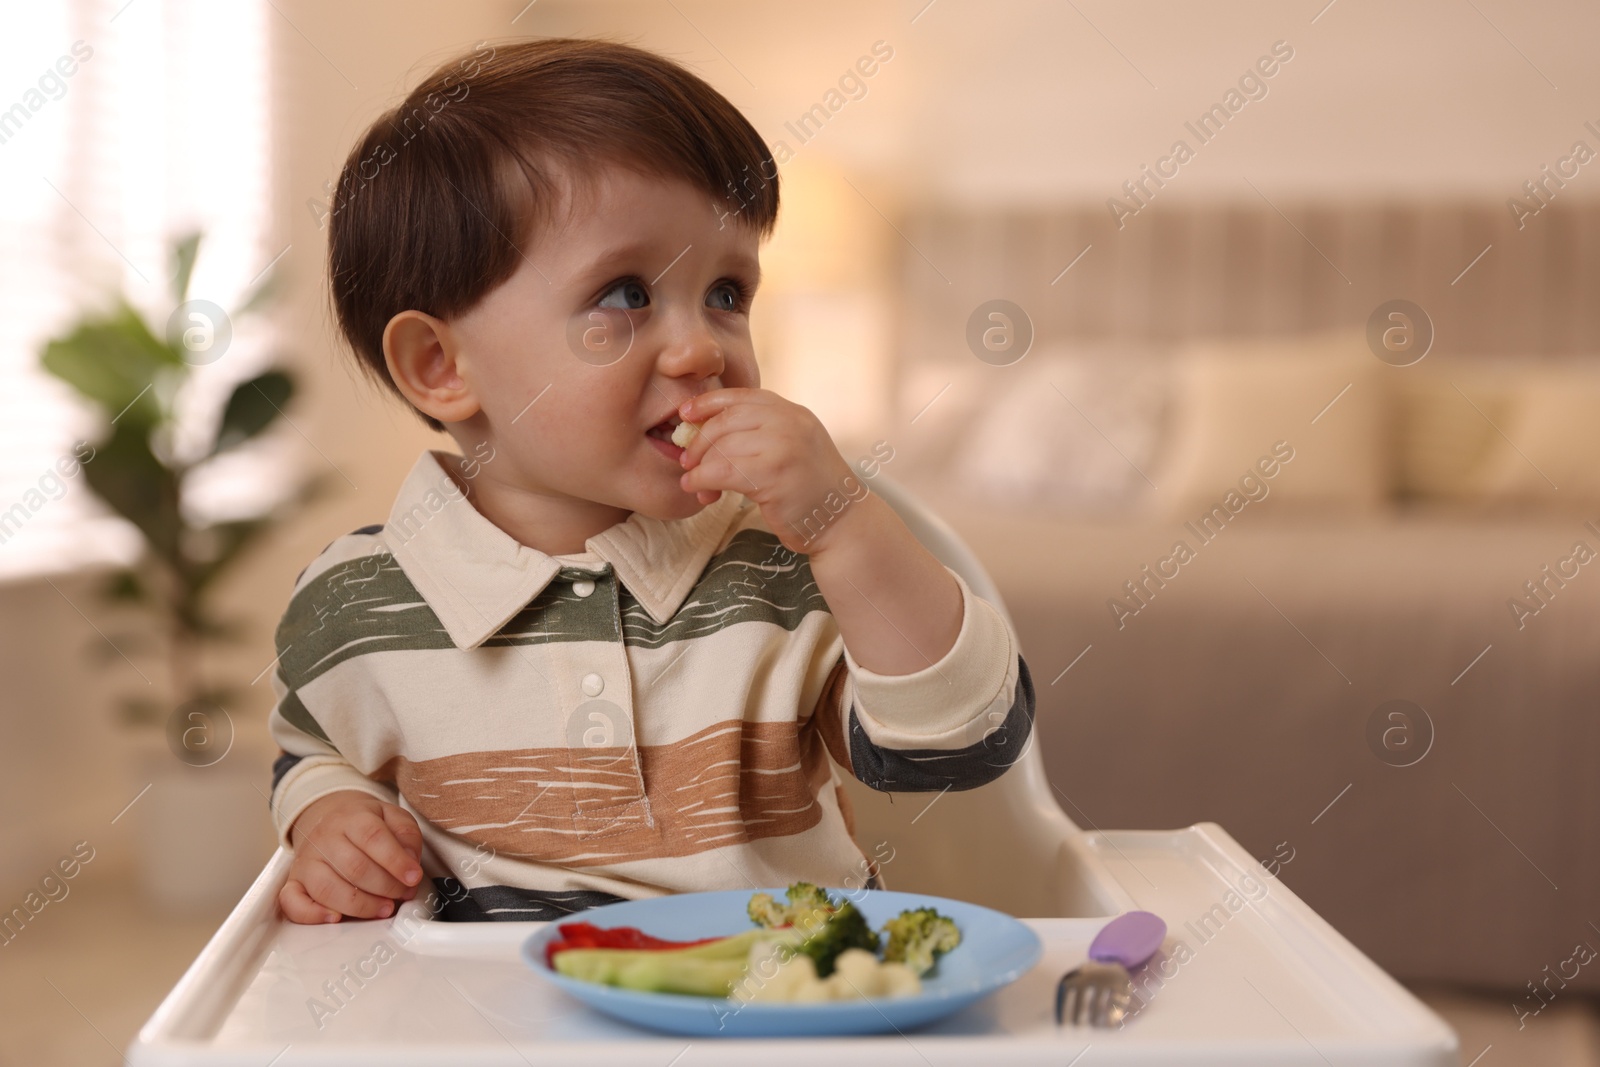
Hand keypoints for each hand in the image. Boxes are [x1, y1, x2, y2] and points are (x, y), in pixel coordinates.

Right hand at [279, 790, 423, 923]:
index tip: (413, 877)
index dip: (396, 861)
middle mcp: (324, 838)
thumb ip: (406, 835)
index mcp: (352, 818)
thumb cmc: (365, 824)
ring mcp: (306, 861)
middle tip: (403, 894)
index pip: (373, 837)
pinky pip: (292, 901)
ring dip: (361, 905)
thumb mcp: (393, 817)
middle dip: (386, 887)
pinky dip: (312, 914)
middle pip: (354, 867)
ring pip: (328, 889)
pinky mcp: (294, 881)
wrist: (329, 818)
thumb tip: (410, 863)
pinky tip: (336, 918)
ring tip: (384, 908)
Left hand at [677, 388, 859, 554]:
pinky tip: (699, 491)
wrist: (843, 523)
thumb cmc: (810, 491)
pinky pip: (723, 472)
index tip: (685, 414)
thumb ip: (763, 433)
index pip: (741, 396)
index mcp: (793, 412)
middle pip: (726, 420)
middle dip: (699, 441)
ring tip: (695, 482)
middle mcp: (790, 422)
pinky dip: (702, 481)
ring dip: (699, 466)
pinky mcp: (774, 475)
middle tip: (687, 461)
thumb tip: (707, 431)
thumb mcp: (793, 447)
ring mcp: (784, 446)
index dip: (708, 403)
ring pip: (722, 447)